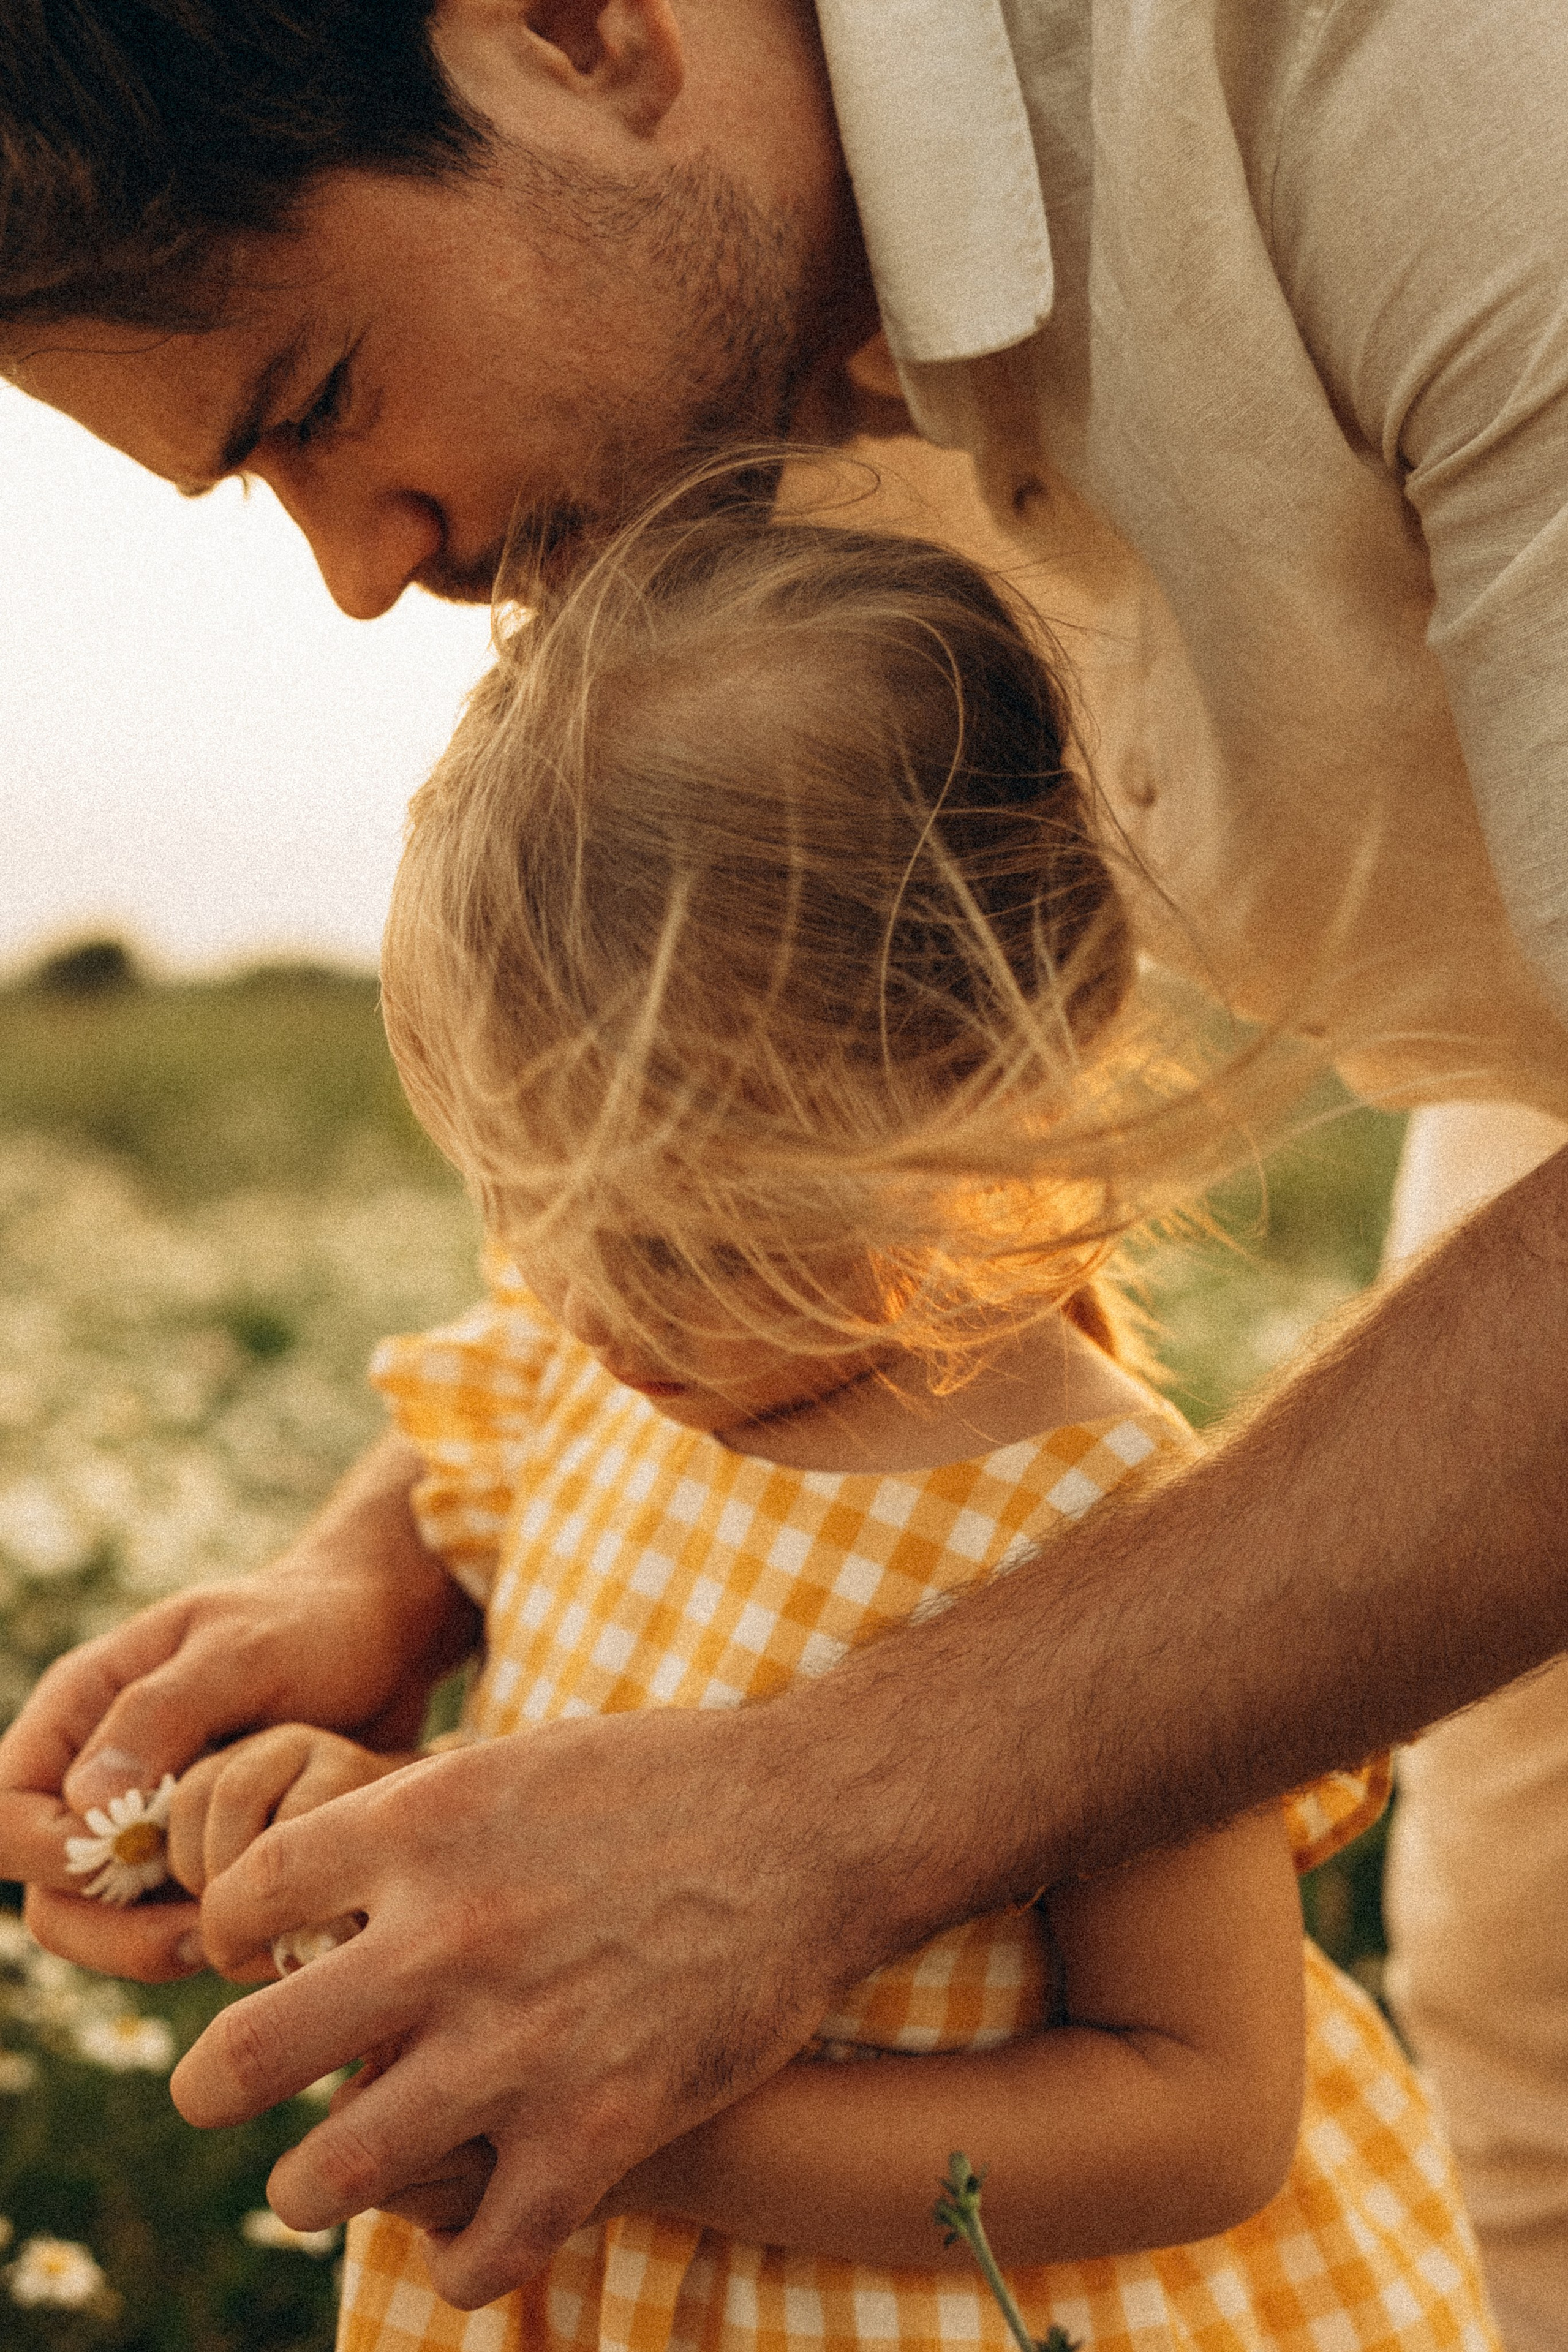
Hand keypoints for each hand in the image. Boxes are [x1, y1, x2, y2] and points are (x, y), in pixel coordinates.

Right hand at [0, 1433, 476, 1981]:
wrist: (385, 1638)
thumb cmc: (313, 1624)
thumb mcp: (243, 1650)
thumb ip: (161, 1713)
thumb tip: (83, 1800)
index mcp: (81, 1709)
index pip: (5, 1810)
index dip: (48, 1851)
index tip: (133, 1857)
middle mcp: (95, 1771)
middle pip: (46, 1889)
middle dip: (108, 1928)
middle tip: (198, 1932)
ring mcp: (142, 1822)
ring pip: (100, 1924)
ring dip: (154, 1945)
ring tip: (231, 1934)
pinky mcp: (193, 1855)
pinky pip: (165, 1924)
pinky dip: (200, 1936)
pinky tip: (259, 1926)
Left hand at [169, 1706, 872, 2308]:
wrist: (814, 1824)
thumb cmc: (661, 1781)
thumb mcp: (514, 1762)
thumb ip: (407, 1823)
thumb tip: (309, 1885)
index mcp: (422, 1826)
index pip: (242, 1900)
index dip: (223, 1935)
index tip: (244, 1956)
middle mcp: (450, 1938)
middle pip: (247, 2055)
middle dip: (211, 2085)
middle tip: (219, 2090)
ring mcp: (519, 2045)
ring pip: (333, 2177)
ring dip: (308, 2189)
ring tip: (318, 2181)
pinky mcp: (598, 2131)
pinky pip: (474, 2251)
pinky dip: (454, 2256)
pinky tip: (466, 2226)